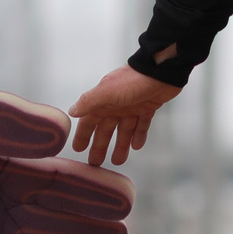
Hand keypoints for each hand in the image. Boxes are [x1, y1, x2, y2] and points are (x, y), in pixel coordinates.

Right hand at [68, 65, 182, 165]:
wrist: (160, 71)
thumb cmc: (132, 81)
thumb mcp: (107, 92)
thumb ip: (89, 101)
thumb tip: (71, 112)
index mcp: (103, 101)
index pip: (89, 121)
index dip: (83, 135)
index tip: (78, 149)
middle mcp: (116, 105)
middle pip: (105, 129)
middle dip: (100, 145)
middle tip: (96, 163)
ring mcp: (132, 106)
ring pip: (124, 130)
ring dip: (120, 145)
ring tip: (118, 161)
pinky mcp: (147, 107)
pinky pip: (141, 124)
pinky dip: (138, 135)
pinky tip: (136, 146)